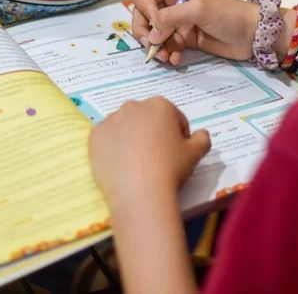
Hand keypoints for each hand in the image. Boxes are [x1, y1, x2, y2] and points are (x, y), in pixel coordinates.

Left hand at [89, 97, 210, 210]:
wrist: (139, 192)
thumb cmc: (171, 168)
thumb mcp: (196, 153)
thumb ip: (202, 138)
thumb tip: (201, 134)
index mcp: (160, 105)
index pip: (173, 118)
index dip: (178, 136)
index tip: (176, 153)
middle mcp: (133, 106)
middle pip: (147, 119)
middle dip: (152, 133)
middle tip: (156, 158)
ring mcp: (111, 120)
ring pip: (124, 127)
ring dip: (131, 138)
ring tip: (136, 163)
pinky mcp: (95, 136)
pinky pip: (106, 139)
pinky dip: (112, 148)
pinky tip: (120, 165)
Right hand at [129, 0, 260, 64]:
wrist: (252, 34)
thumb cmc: (228, 14)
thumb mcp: (199, 10)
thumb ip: (171, 18)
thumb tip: (152, 35)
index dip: (144, 10)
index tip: (156, 24)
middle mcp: (171, 2)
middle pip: (142, 16)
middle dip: (145, 33)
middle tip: (153, 47)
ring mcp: (177, 22)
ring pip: (152, 34)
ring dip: (157, 47)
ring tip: (167, 57)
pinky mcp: (184, 38)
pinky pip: (166, 46)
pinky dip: (168, 54)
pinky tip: (176, 59)